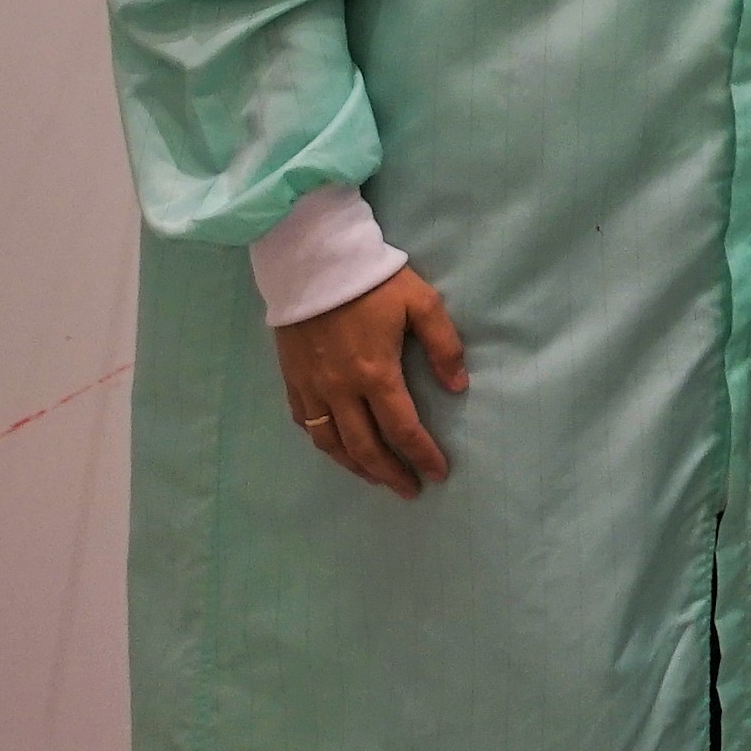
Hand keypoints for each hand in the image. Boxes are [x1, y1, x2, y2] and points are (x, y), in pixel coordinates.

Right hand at [274, 265, 466, 497]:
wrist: (312, 261)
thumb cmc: (374, 281)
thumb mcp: (423, 303)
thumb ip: (444, 346)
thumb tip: (458, 387)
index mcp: (376, 374)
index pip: (403, 429)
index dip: (422, 455)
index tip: (439, 473)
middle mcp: (341, 390)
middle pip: (365, 448)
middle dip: (390, 474)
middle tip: (410, 490)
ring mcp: (312, 387)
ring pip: (331, 444)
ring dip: (356, 467)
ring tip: (377, 479)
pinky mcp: (291, 379)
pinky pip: (306, 423)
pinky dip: (324, 442)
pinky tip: (336, 448)